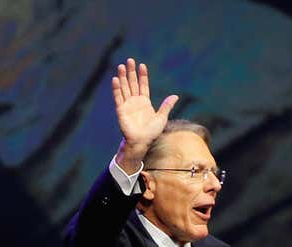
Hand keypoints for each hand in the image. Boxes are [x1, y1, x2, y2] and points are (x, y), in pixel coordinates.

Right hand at [111, 58, 176, 173]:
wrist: (142, 142)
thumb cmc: (151, 132)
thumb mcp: (162, 117)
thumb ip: (167, 106)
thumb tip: (175, 96)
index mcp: (145, 102)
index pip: (143, 85)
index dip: (142, 75)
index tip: (142, 65)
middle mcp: (135, 101)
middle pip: (132, 83)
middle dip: (131, 72)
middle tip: (129, 60)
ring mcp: (127, 105)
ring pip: (124, 88)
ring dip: (122, 77)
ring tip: (121, 66)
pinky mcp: (121, 110)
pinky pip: (118, 97)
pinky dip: (116, 88)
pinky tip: (115, 79)